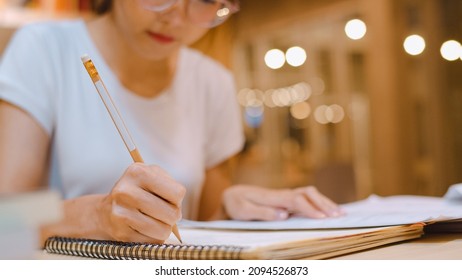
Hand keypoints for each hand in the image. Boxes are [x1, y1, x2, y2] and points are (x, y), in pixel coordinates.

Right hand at [96, 163, 185, 242]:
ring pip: (163, 230)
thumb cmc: (139, 191)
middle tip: (165, 213)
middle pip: (172, 214)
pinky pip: (151, 242)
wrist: (107, 210)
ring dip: (164, 229)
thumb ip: (171, 186)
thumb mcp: (153, 176)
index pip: (178, 193)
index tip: (169, 199)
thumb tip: (177, 210)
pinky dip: (153, 237)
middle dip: (173, 216)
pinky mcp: (120, 233)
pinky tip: (144, 228)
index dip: (178, 200)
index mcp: (138, 172)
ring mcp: (121, 213)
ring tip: (155, 221)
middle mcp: (126, 191)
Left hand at [222, 184, 343, 220]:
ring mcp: (285, 195)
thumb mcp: (244, 210)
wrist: (232, 195)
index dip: (310, 208)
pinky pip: (306, 197)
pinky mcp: (286, 199)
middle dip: (324, 204)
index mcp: (273, 197)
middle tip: (339, 215)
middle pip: (307, 194)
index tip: (323, 217)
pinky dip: (319, 201)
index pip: (296, 200)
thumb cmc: (237, 204)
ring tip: (339, 212)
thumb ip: (263, 212)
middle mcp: (282, 194)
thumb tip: (284, 215)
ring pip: (309, 194)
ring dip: (324, 201)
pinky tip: (328, 209)